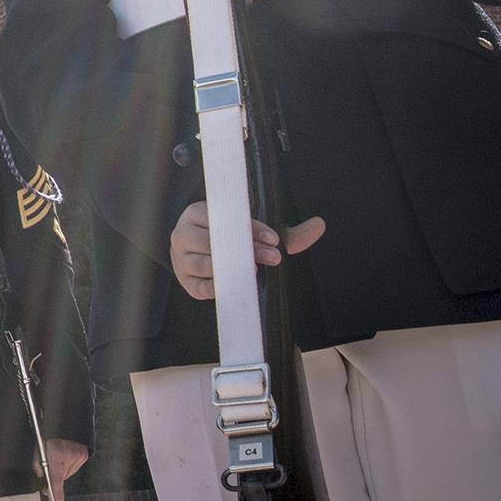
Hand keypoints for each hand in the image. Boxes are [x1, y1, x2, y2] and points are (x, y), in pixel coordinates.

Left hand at [43, 439, 89, 500]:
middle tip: (51, 466)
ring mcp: (78, 455)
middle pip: (62, 477)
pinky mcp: (84, 455)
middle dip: (55, 476)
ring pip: (68, 473)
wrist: (62, 426)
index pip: (56, 477)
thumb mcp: (37, 451)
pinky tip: (66, 456)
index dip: (57, 491)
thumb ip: (38, 467)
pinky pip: (74, 468)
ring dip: (63, 470)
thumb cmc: (47, 438)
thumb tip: (44, 482)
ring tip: (59, 457)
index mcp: (55, 453)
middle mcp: (68, 455)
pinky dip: (69, 465)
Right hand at [169, 200, 328, 299]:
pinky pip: (201, 287)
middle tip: (272, 258)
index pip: (224, 219)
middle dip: (245, 251)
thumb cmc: (230, 240)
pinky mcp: (185, 282)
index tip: (274, 240)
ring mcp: (180, 259)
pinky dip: (218, 287)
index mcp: (197, 212)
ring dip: (231, 270)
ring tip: (254, 271)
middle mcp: (182, 233)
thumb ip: (287, 232)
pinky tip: (236, 285)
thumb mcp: (254, 231)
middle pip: (213, 242)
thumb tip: (320, 225)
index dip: (252, 230)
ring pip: (204, 264)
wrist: (195, 252)